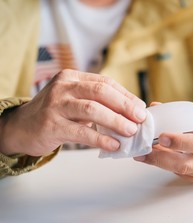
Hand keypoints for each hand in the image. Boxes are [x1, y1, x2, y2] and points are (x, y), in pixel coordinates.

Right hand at [0, 69, 146, 155]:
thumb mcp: (75, 101)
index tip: (141, 108)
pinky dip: (100, 139)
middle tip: (140, 119)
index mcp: (72, 77)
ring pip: (92, 109)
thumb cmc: (55, 114)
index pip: (105, 83)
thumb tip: (131, 113)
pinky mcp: (51, 125)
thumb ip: (98, 103)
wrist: (21, 127)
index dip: (126, 96)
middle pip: (101, 92)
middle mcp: (63, 87)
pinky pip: (81, 132)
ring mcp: (55, 105)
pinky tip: (114, 145)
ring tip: (131, 132)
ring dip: (115, 121)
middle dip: (125, 105)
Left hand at [134, 107, 192, 183]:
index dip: (181, 142)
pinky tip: (157, 157)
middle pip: (187, 164)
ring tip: (143, 153)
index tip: (163, 136)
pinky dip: (168, 165)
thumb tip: (155, 106)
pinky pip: (182, 174)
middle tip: (142, 150)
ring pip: (182, 171)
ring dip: (160, 162)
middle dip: (161, 158)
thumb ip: (185, 112)